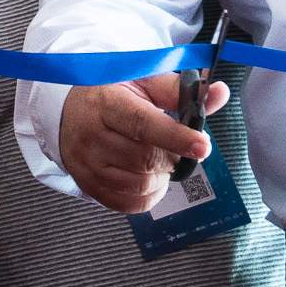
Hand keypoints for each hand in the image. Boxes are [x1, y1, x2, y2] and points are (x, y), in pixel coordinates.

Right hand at [57, 74, 228, 212]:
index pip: (143, 124)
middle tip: (179, 148)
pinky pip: (128, 204)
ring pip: (140, 184)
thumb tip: (219, 94)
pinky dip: (149, 196)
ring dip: (162, 177)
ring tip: (161, 161)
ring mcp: (87, 163)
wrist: (66, 109)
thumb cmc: (111, 94)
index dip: (175, 137)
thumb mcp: (141, 82)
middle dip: (174, 157)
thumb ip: (179, 91)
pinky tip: (150, 178)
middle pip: (146, 159)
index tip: (202, 147)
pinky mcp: (87, 184)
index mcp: (106, 103)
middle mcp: (91, 135)